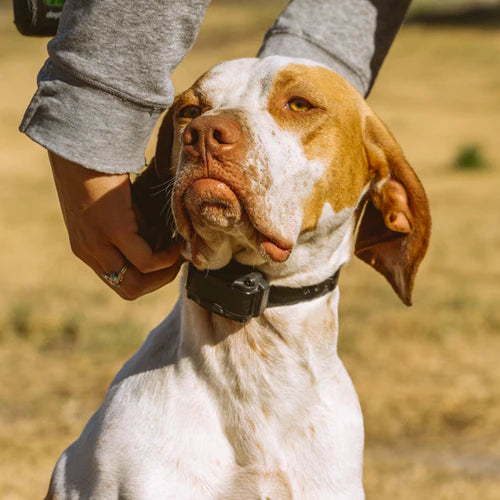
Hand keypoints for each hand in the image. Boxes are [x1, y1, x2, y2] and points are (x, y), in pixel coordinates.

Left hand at [49, 152, 181, 299]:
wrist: (82, 145)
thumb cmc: (99, 171)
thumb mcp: (113, 209)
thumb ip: (130, 227)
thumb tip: (158, 238)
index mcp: (87, 247)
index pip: (119, 281)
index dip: (147, 278)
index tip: (165, 262)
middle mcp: (89, 251)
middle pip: (128, 290)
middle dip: (158, 282)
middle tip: (176, 262)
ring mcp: (98, 243)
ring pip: (135, 284)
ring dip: (163, 274)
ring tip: (177, 253)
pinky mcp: (112, 230)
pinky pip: (146, 260)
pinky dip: (165, 257)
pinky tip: (173, 242)